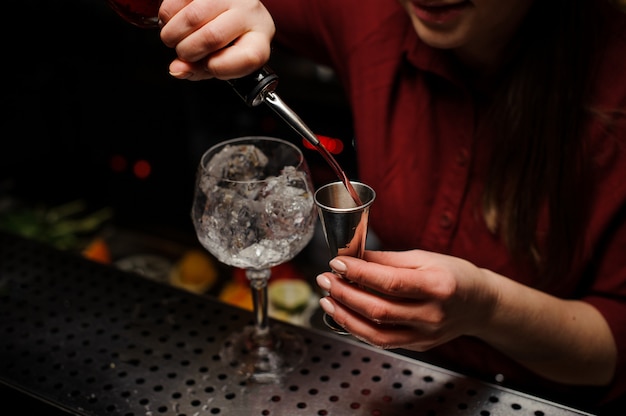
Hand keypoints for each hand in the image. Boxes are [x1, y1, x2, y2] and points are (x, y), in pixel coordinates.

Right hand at [159, 0, 274, 80]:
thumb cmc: (226, 39)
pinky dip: (167, 15)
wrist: (229, 7)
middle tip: (183, 53)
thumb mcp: (221, 61)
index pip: (249, 57)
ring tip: (172, 38)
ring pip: (193, 17)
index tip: (207, 66)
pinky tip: (172, 21)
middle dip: (188, 52)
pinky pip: (178, 0)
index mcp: (259, 39)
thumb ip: (200, 70)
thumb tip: (177, 69)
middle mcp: (250, 12)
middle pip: (213, 37)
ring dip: (173, 34)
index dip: (220, 67)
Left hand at [316, 250, 495, 349]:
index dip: (359, 273)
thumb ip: (387, 260)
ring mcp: (425, 335)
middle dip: (345, 294)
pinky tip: (344, 314)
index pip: (390, 282)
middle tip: (325, 280)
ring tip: (327, 299)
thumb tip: (353, 257)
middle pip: (379, 310)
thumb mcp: (424, 258)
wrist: (480, 305)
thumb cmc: (453, 275)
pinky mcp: (418, 346)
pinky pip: (382, 340)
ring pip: (376, 332)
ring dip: (345, 316)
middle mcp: (432, 315)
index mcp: (438, 286)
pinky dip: (358, 328)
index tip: (337, 262)